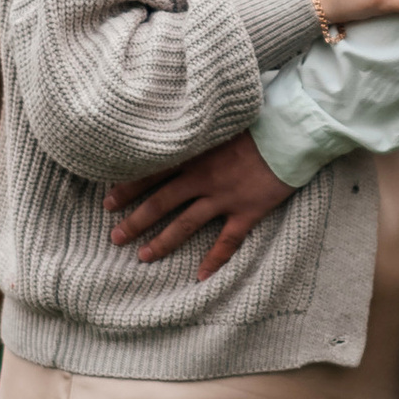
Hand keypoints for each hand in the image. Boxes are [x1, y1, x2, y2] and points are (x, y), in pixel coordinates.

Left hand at [107, 132, 291, 278]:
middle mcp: (203, 178)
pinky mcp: (247, 211)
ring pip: (186, 224)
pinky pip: (227, 241)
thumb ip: (195, 134)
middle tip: (115, 237)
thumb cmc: (257, 122)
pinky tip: (200, 277)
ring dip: (163, 242)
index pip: (151, 174)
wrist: (290, 131)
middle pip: (161, 202)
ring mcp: (224, 197)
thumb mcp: (218, 123)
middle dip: (135, 221)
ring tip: (143, 257)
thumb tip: (172, 134)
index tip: (108, 201)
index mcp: (194, 155)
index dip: (128, 188)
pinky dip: (214, 260)